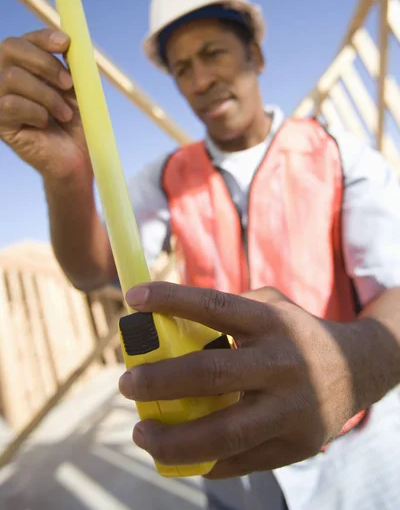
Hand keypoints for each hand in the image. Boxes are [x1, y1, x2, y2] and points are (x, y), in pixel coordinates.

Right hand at [0, 28, 89, 179]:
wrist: (78, 157)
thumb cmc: (78, 123)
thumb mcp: (78, 89)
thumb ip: (71, 65)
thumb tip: (67, 42)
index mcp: (25, 67)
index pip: (24, 40)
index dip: (42, 37)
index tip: (66, 44)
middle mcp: (6, 78)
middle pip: (9, 47)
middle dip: (44, 62)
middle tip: (68, 84)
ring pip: (11, 77)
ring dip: (47, 95)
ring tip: (65, 114)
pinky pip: (9, 104)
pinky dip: (35, 112)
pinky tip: (45, 123)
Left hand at [119, 282, 364, 478]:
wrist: (355, 369)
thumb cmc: (295, 334)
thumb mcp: (271, 307)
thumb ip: (228, 310)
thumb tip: (166, 321)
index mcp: (272, 323)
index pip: (214, 306)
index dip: (170, 299)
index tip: (132, 297)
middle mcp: (283, 363)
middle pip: (210, 374)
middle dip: (159, 381)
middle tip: (126, 384)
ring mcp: (291, 409)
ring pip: (223, 432)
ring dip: (173, 439)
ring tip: (141, 432)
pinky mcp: (296, 445)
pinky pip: (240, 460)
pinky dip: (202, 460)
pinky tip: (180, 455)